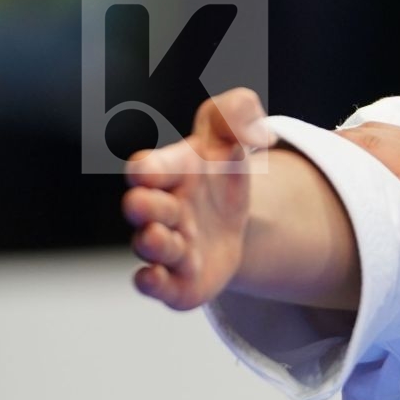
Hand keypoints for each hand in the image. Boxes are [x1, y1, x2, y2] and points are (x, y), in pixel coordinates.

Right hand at [123, 87, 276, 309]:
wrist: (235, 221)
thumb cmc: (221, 172)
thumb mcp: (233, 136)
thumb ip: (237, 114)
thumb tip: (257, 128)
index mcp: (169, 171)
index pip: (149, 167)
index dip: (148, 169)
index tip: (147, 171)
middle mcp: (161, 209)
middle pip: (141, 207)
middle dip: (142, 206)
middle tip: (142, 204)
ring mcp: (167, 245)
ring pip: (149, 247)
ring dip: (152, 244)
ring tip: (159, 236)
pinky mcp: (176, 280)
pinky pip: (155, 285)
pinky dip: (150, 283)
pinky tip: (153, 278)